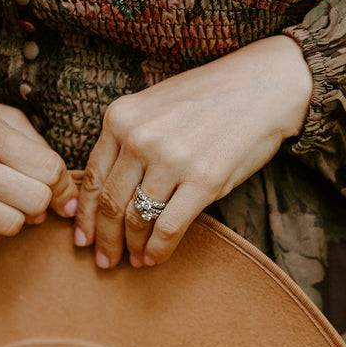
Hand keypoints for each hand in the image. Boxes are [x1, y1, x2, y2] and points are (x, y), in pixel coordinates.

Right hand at [0, 91, 77, 244]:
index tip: (61, 190)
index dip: (63, 184)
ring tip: (3, 200)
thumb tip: (64, 191)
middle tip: (30, 194)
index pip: (49, 171)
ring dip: (16, 217)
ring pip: (12, 227)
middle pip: (35, 203)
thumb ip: (35, 144)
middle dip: (41, 201)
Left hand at [74, 35, 312, 267]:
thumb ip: (127, 140)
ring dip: (131, 247)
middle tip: (103, 260)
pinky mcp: (203, 180)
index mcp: (121, 117)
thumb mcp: (154, 107)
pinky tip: (154, 259)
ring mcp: (170, 159)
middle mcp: (139, 137)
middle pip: (110, 202)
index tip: (81, 237)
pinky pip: (167, 227)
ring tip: (132, 261)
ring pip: (136, 218)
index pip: (92, 177)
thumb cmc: (209, 99)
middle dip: (103, 238)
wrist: (264, 85)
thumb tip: (106, 190)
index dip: (84, 215)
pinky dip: (157, 250)